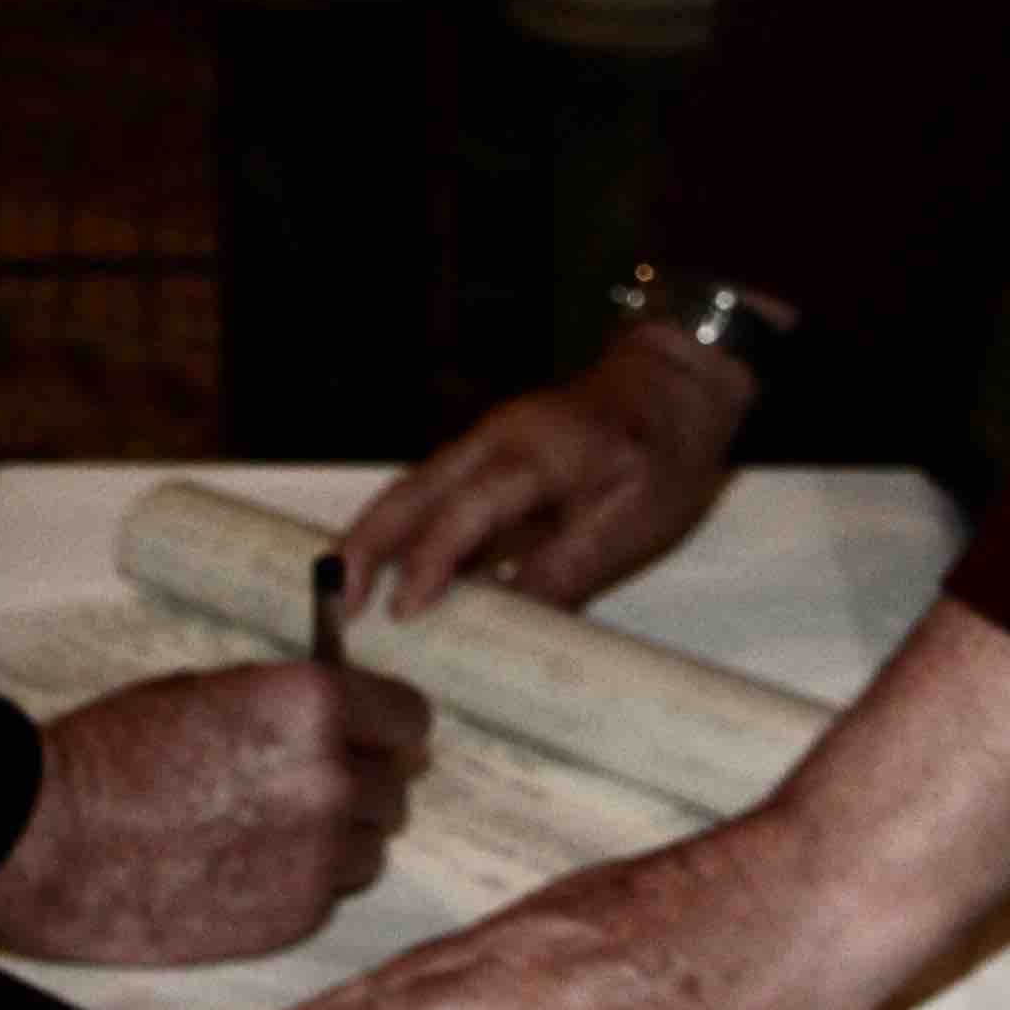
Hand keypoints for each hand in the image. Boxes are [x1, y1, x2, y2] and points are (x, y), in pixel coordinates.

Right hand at [0, 664, 434, 965]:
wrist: (50, 839)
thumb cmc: (112, 753)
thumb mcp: (206, 691)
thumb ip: (285, 707)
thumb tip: (333, 721)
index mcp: (312, 705)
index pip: (408, 718)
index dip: (383, 726)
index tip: (366, 735)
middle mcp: (332, 781)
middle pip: (394, 788)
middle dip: (358, 784)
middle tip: (301, 786)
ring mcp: (317, 857)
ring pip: (369, 849)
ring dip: (335, 840)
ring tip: (263, 832)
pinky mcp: (294, 918)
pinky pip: (328, 895)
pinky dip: (300, 884)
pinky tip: (239, 869)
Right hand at [340, 321, 757, 620]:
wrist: (676, 386)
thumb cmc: (666, 455)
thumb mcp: (635, 522)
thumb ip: (567, 569)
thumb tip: (507, 622)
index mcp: (535, 454)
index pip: (465, 509)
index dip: (430, 562)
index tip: (402, 612)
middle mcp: (495, 439)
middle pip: (412, 489)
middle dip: (366, 542)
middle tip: (333, 597)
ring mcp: (487, 441)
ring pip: (414, 487)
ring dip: (375, 535)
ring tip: (341, 589)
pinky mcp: (489, 454)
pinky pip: (435, 491)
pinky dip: (405, 528)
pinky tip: (389, 568)